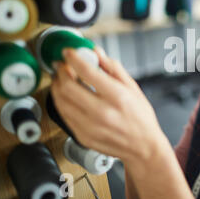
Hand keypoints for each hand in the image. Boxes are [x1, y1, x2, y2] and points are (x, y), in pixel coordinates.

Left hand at [50, 46, 167, 163]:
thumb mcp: (133, 88)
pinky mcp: (82, 137)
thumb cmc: (141, 117)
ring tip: (61, 79)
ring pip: (61, 101)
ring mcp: (90, 127)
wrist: (142, 147)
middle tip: (62, 65)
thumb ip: (113, 68)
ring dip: (57, 86)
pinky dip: (61, 102)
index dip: (74, 58)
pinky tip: (66, 96)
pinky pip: (64, 115)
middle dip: (61, 71)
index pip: (88, 72)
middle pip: (68, 87)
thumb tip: (96, 52)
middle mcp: (103, 113)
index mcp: (118, 97)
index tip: (69, 52)